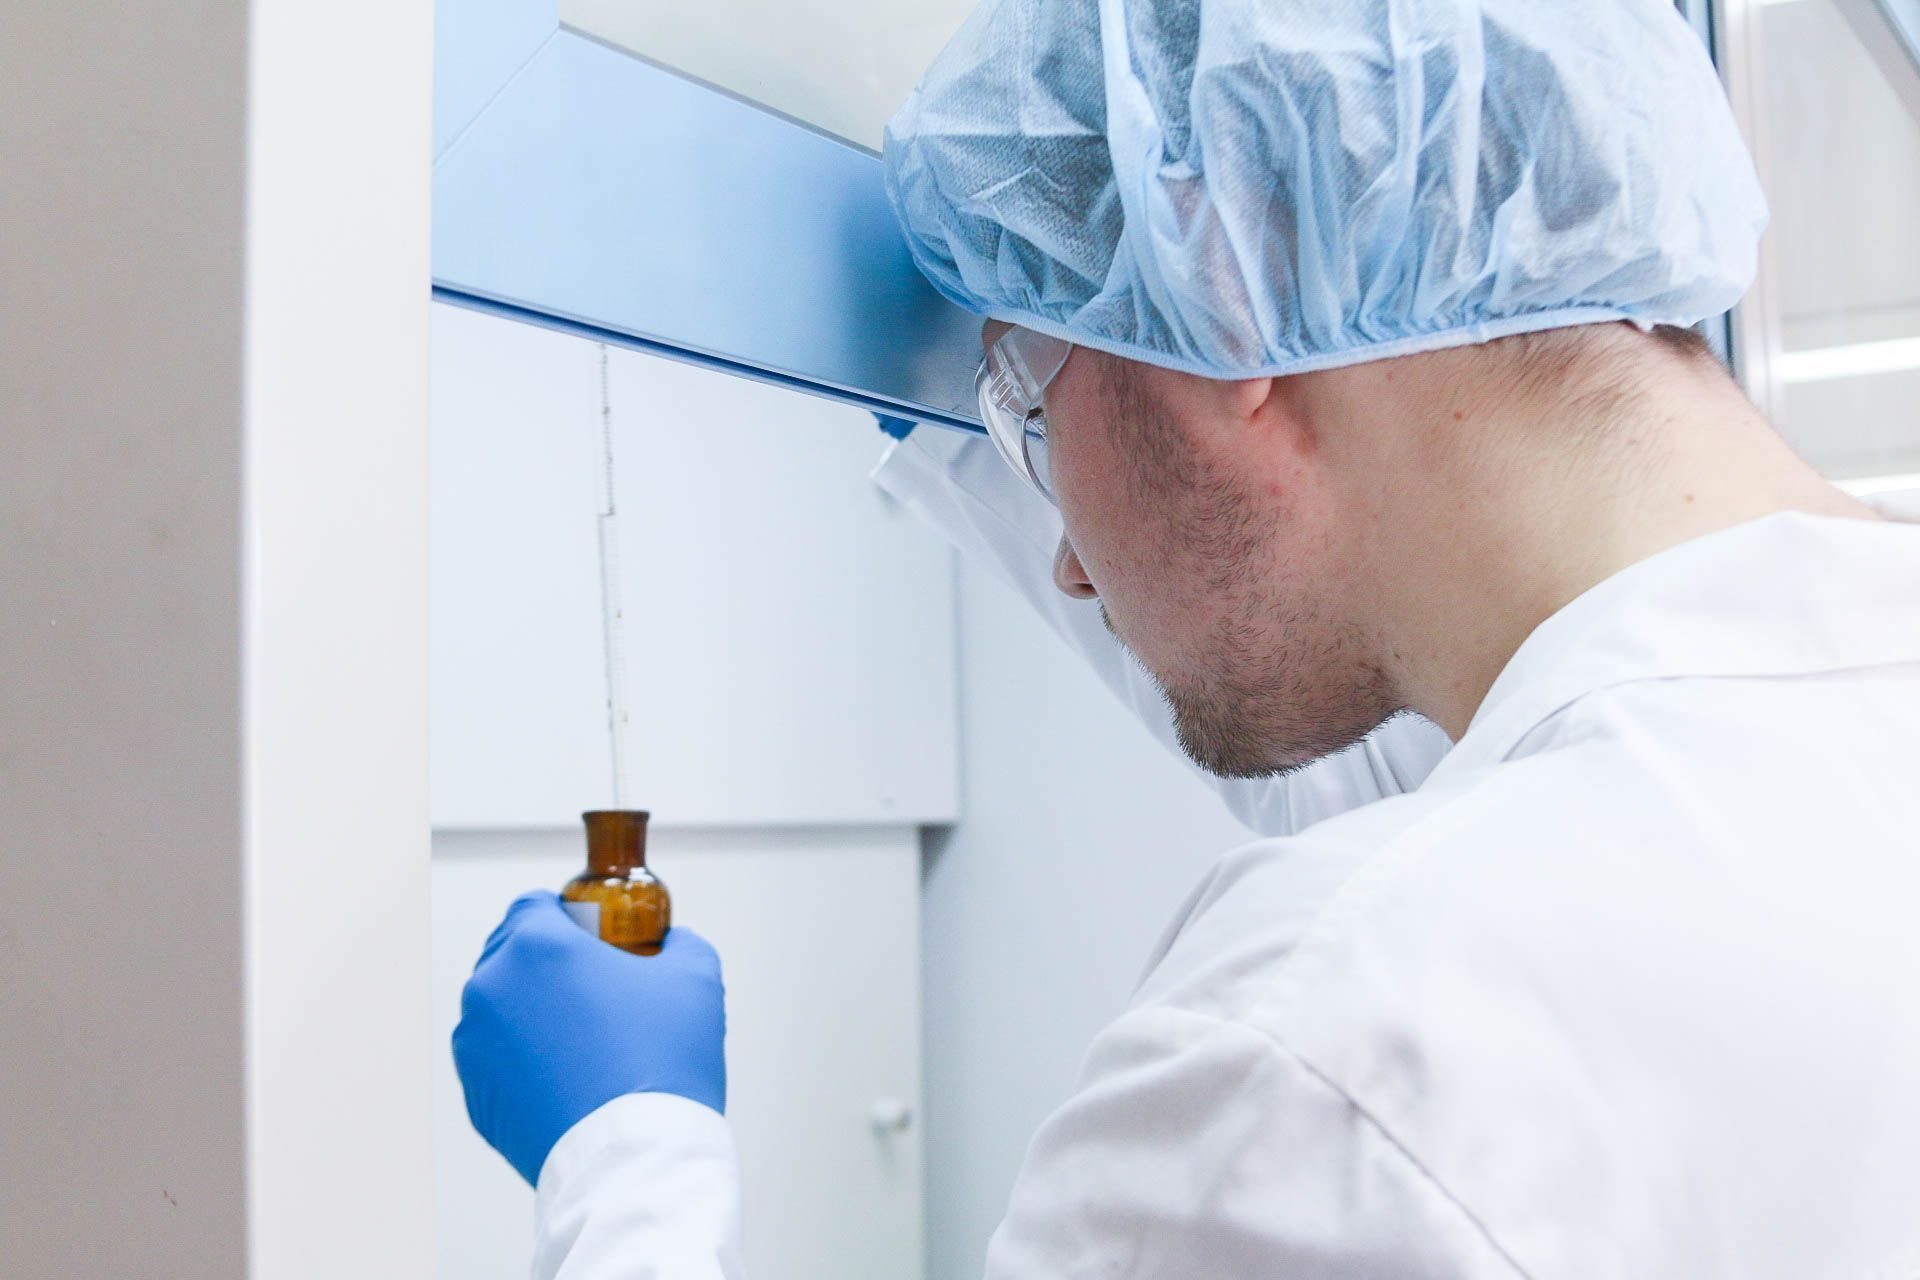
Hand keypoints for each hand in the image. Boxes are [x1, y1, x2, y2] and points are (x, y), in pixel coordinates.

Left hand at [453, 891, 726, 1184]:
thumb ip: (679, 942)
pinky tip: (568, 1077)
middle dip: (546, 963)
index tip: (595, 939)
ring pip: (499, 1009)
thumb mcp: (695, 977)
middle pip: (510, 954)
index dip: (568, 916)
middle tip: (593, 988)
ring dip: (531, 1012)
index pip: (533, 905)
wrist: (634, 1157)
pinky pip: (497, 1060)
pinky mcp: (475, 1096)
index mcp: (534, 946)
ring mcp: (475, 1046)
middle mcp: (489, 989)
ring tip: (583, 1039)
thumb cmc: (661, 1061)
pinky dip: (523, 1060)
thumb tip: (672, 944)